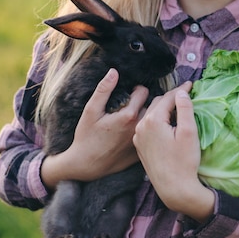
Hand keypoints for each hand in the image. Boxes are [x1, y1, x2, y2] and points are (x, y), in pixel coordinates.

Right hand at [41, 69, 148, 189]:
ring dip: (148, 116)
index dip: (136, 90)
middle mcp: (139, 127)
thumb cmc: (86, 137)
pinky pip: (151, 136)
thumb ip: (104, 89)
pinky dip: (148, 132)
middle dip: (144, 102)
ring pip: (153, 121)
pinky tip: (139, 132)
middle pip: (152, 105)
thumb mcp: (91, 110)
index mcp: (128, 115)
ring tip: (135, 117)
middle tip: (133, 104)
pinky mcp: (142, 152)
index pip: (143, 92)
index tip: (128, 93)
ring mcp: (142, 141)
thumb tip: (114, 71)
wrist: (85, 166)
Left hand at [133, 83, 214, 221]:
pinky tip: (167, 124)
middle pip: (157, 103)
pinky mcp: (139, 147)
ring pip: (151, 114)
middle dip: (171, 98)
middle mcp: (141, 126)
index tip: (191, 84)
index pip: (168, 97)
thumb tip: (182, 92)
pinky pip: (147, 126)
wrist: (174, 189)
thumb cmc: (184, 161)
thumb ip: (185, 109)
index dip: (181, 90)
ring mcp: (138, 137)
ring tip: (177, 108)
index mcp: (153, 120)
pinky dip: (157, 121)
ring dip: (163, 109)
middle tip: (186, 95)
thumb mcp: (189, 132)